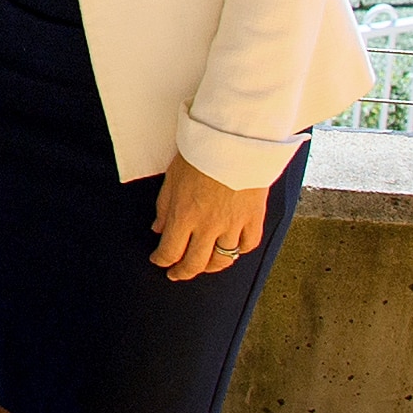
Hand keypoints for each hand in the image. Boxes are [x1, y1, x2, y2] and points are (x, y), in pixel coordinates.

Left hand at [147, 155, 270, 282]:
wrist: (234, 138)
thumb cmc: (200, 153)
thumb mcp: (172, 177)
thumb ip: (164, 207)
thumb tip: (158, 229)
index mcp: (183, 216)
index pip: (170, 252)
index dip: (162, 261)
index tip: (159, 261)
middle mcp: (208, 226)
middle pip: (195, 264)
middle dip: (183, 272)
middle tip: (177, 274)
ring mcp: (233, 224)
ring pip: (223, 260)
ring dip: (210, 266)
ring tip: (204, 265)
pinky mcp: (254, 218)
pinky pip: (248, 245)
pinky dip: (240, 251)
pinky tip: (232, 249)